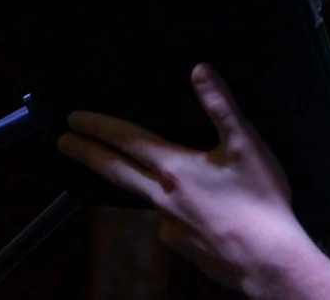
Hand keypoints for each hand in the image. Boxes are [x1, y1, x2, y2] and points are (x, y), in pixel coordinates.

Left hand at [57, 62, 306, 289]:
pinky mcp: (181, 245)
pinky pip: (166, 221)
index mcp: (174, 167)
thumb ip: (220, 106)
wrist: (266, 259)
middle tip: (63, 143)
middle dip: (88, 154)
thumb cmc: (258, 198)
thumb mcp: (245, 144)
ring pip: (141, 196)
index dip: (99, 127)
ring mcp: (168, 224)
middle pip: (116, 171)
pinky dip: (167, 208)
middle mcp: (162, 196)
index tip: (73, 119)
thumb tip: (199, 69)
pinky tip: (187, 209)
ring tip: (125, 169)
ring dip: (125, 179)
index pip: (127, 140)